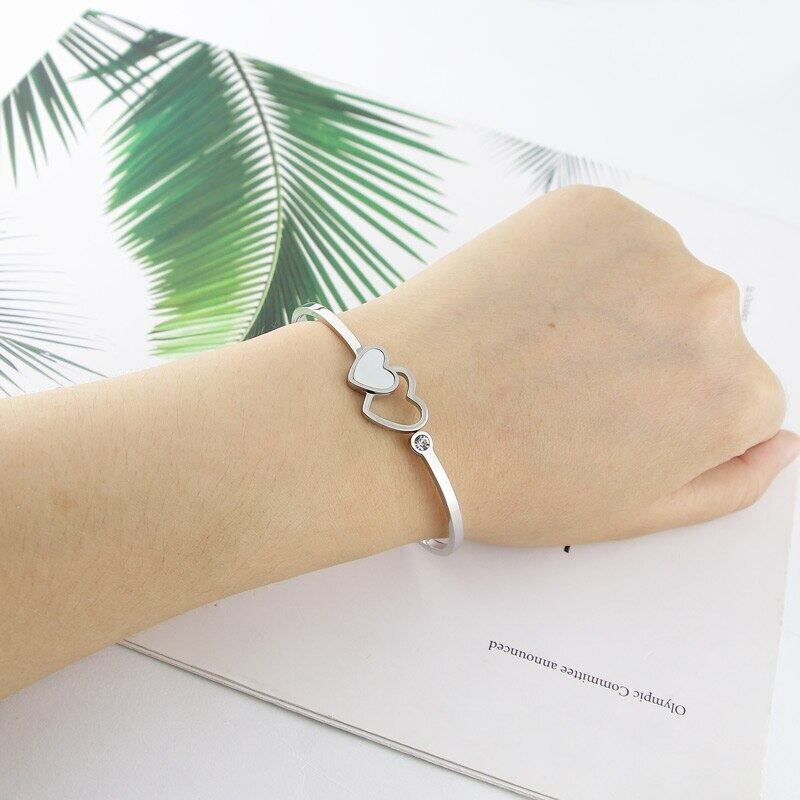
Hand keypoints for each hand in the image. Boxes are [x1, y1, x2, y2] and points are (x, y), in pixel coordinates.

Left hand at [344, 186, 797, 545]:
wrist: (406, 412)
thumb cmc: (508, 474)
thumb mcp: (633, 512)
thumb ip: (728, 480)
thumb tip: (780, 443)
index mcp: (732, 396)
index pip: (741, 392)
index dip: (671, 411)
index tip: (617, 419)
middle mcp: (712, 309)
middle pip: (702, 328)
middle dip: (650, 355)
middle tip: (569, 385)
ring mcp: (653, 246)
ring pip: (657, 277)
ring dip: (616, 304)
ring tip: (541, 347)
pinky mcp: (593, 207)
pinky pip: (610, 236)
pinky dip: (579, 264)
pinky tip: (528, 307)